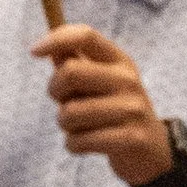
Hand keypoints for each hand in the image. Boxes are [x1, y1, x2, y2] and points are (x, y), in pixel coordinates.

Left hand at [35, 22, 174, 186]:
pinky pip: (79, 140)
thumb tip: (45, 48)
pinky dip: (73, 145)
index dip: (56, 39)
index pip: (85, 36)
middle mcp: (128, 80)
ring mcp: (132, 109)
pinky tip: (86, 143)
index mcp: (119, 61)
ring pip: (70, 112)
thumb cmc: (114, 110)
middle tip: (61, 102)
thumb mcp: (100, 82)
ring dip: (64, 123)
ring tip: (78, 127)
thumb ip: (74, 64)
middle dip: (54, 90)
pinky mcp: (131, 138)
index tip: (34, 51)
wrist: (152, 150)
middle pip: (71, 71)